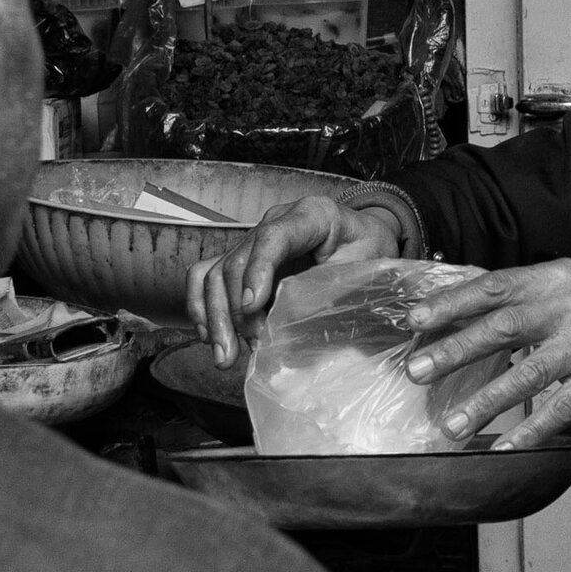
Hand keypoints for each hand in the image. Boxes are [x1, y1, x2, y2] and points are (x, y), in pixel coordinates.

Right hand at [190, 195, 403, 362]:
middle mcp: (274, 223)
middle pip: (237, 260)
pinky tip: (210, 337)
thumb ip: (334, 289)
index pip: (274, 236)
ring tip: (225, 356)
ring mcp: (254, 241)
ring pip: (216, 273)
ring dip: (216, 318)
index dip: (258, 271)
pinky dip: (202, 307)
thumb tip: (295, 326)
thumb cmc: (368, 250)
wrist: (364, 238)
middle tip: (250, 348)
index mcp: (311, 215)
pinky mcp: (242, 260)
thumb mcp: (366, 266)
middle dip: (236, 311)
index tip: (252, 307)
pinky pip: (206, 277)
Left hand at [401, 259, 570, 450]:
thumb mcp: (569, 281)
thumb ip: (524, 291)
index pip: (494, 287)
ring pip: (527, 375)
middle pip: (502, 329)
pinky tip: (505, 445)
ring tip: (452, 424)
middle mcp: (569, 308)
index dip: (451, 303)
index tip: (415, 319)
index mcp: (554, 277)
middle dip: (454, 351)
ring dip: (485, 402)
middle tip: (417, 371)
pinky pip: (561, 409)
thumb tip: (463, 301)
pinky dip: (532, 430)